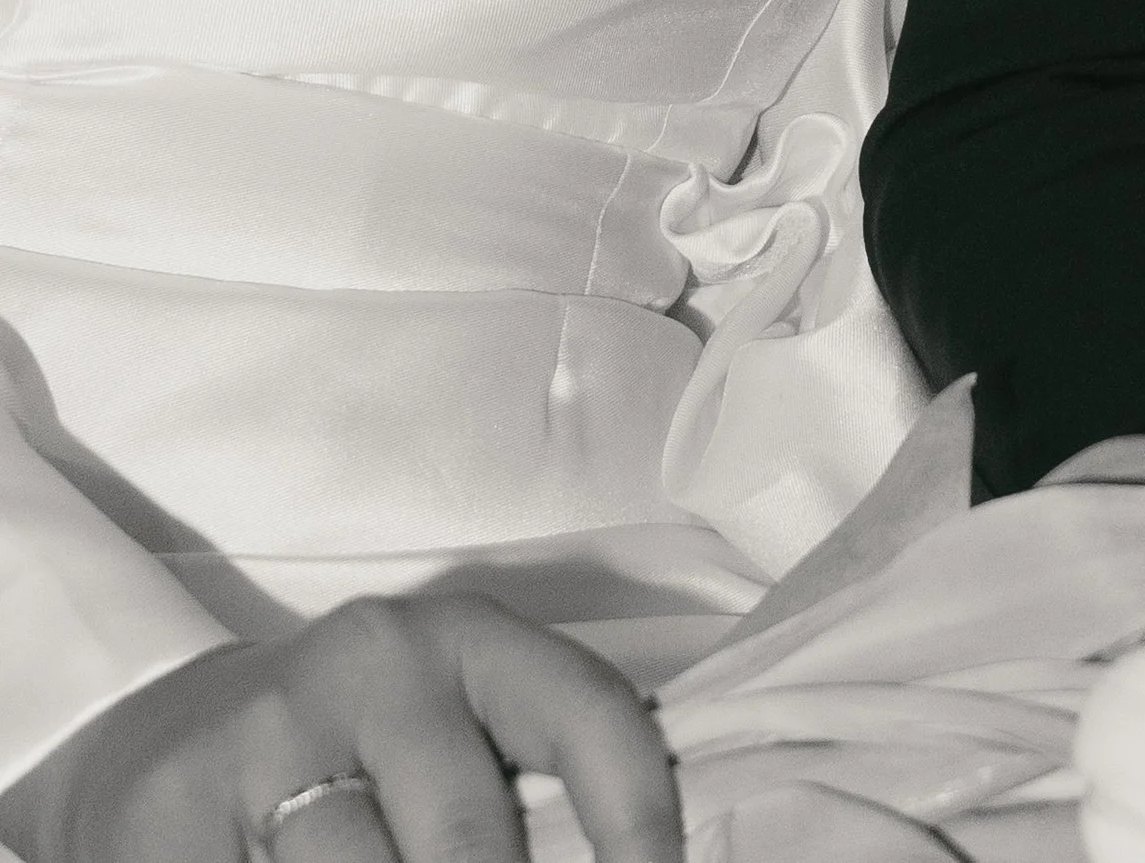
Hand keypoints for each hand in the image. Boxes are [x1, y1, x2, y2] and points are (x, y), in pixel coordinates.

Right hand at [0, 594, 680, 862]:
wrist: (165, 739)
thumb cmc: (356, 755)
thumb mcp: (455, 740)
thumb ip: (530, 791)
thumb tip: (633, 858)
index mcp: (471, 643)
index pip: (588, 719)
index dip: (639, 818)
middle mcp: (376, 666)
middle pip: (468, 842)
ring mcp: (269, 737)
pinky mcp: (177, 812)